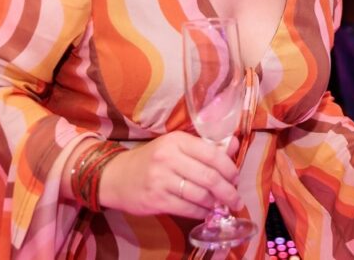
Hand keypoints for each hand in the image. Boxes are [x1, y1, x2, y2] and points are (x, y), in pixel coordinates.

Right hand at [99, 131, 239, 220]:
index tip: (236, 178)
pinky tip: (206, 212)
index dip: (230, 168)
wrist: (116, 176)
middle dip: (228, 191)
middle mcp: (169, 158)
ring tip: (222, 207)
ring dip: (215, 203)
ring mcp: (161, 179)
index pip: (212, 154)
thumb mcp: (176, 146)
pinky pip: (186, 208)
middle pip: (209, 177)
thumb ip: (206, 147)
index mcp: (177, 141)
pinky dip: (201, 212)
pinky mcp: (155, 199)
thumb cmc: (152, 159)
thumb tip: (235, 146)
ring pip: (200, 194)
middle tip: (236, 199)